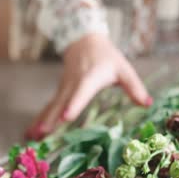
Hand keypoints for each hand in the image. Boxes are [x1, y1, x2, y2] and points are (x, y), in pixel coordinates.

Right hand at [25, 33, 151, 140]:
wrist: (83, 40)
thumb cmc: (106, 57)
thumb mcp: (123, 69)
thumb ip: (134, 87)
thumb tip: (147, 104)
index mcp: (89, 79)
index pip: (80, 93)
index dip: (73, 104)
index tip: (66, 117)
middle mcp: (73, 84)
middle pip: (60, 103)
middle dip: (51, 119)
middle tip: (41, 134)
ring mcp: (64, 89)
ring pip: (51, 106)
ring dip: (41, 122)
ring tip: (31, 137)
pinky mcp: (59, 92)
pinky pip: (48, 107)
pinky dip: (39, 119)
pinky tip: (31, 133)